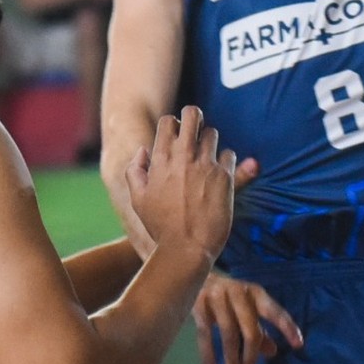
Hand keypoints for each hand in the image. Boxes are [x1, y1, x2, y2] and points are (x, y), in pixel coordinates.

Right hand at [125, 107, 234, 266]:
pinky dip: (225, 159)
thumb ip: (135, 170)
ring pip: (212, 133)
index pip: (169, 121)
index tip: (177, 134)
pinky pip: (229, 154)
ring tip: (208, 156)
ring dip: (209, 141)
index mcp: (161, 159)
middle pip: (193, 114)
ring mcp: (205, 165)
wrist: (187, 248)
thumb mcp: (138, 199)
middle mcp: (183, 157)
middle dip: (195, 117)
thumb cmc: (161, 226)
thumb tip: (143, 150)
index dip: (174, 124)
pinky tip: (219, 172)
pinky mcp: (224, 176)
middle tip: (197, 128)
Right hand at [193, 270, 303, 363]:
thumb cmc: (229, 298)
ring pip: (229, 334)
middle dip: (250, 357)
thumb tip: (272, 352)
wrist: (197, 276)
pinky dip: (208, 353)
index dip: (287, 327)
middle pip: (250, 330)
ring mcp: (219, 297)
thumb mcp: (247, 310)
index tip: (299, 345)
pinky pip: (206, 333)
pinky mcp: (200, 303)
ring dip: (231, 361)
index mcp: (256, 294)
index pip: (275, 312)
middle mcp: (240, 293)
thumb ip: (260, 330)